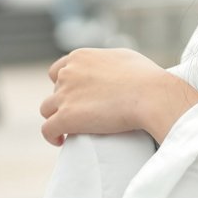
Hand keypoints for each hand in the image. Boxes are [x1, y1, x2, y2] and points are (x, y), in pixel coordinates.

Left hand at [40, 48, 197, 145]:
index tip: (74, 97)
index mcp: (80, 57)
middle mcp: (68, 73)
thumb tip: (108, 67)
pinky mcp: (66, 117)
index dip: (64, 85)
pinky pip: (47, 129)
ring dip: (56, 118)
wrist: (150, 95)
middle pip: (55, 91)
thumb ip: (107, 60)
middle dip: (65, 102)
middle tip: (82, 115)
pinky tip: (60, 141)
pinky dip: (51, 136)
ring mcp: (65, 95)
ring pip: (47, 110)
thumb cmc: (145, 76)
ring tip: (68, 130)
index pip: (58, 70)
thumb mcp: (124, 57)